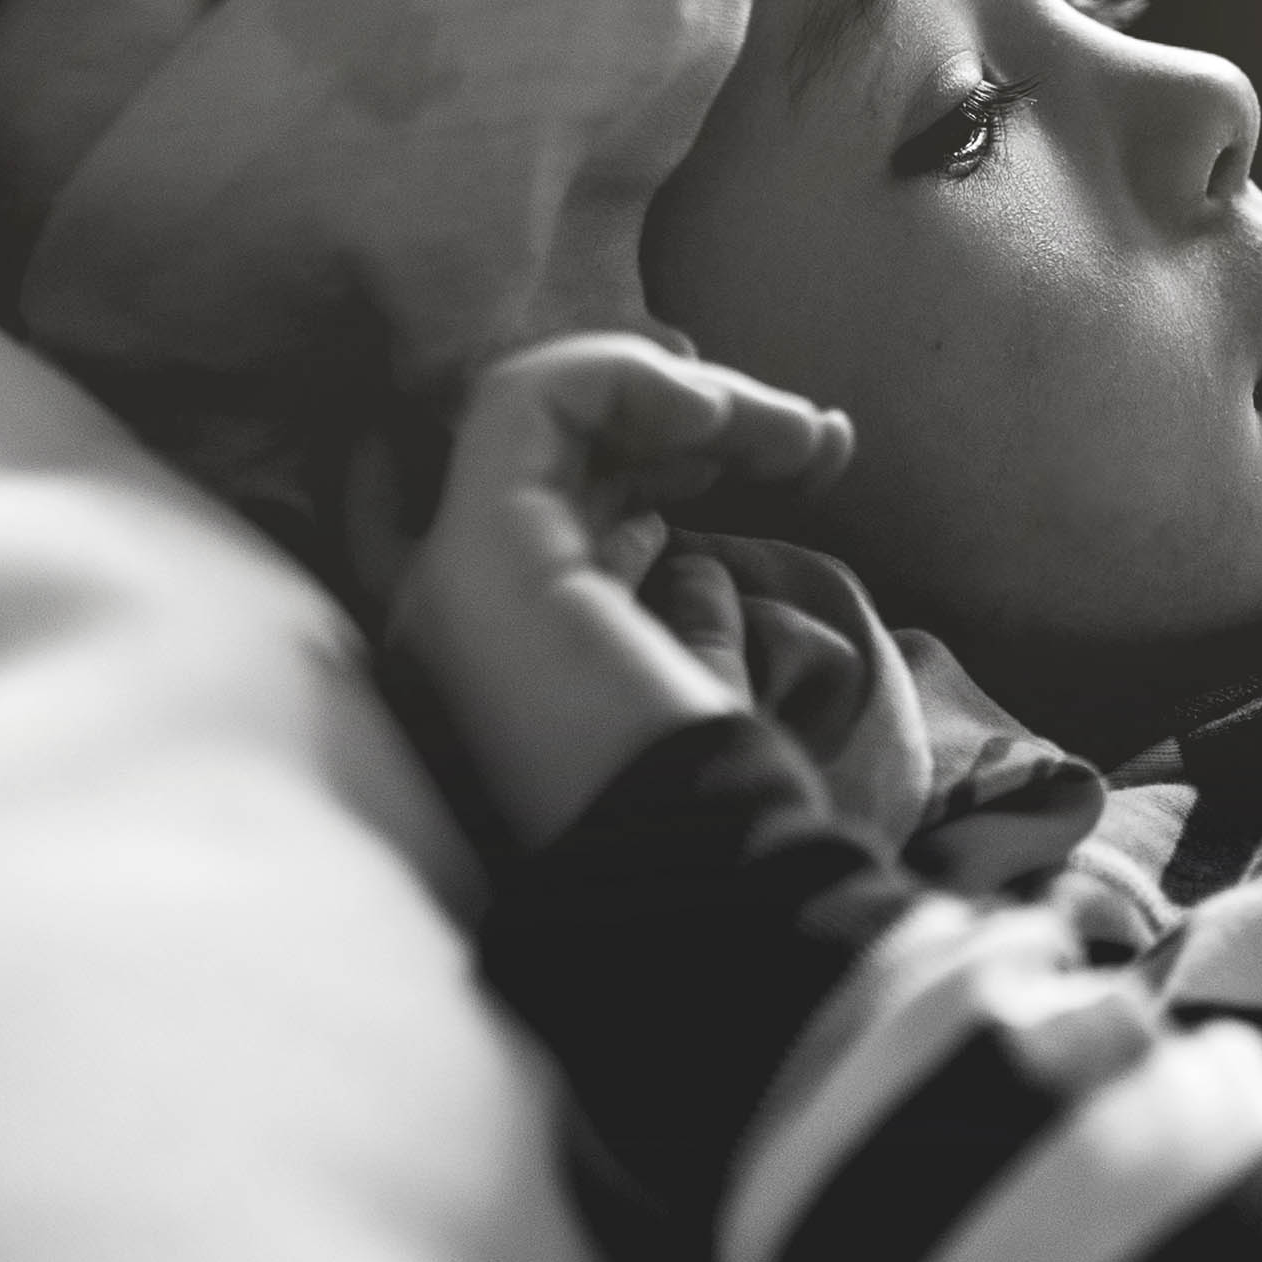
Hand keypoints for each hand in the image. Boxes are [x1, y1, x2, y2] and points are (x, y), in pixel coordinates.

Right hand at [387, 332, 854, 851]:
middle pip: (554, 459)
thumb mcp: (703, 701)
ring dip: (681, 397)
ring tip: (797, 434)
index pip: (547, 517)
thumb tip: (695, 564)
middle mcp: (452, 617)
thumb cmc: (709, 818)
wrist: (691, 883)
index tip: (748, 462)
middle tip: (810, 442)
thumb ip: (688, 627)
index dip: (640, 466)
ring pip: (540, 412)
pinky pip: (528, 401)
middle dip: (686, 422)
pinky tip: (721, 421)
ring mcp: (451, 582)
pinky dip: (625, 378)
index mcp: (503, 663)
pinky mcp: (482, 550)